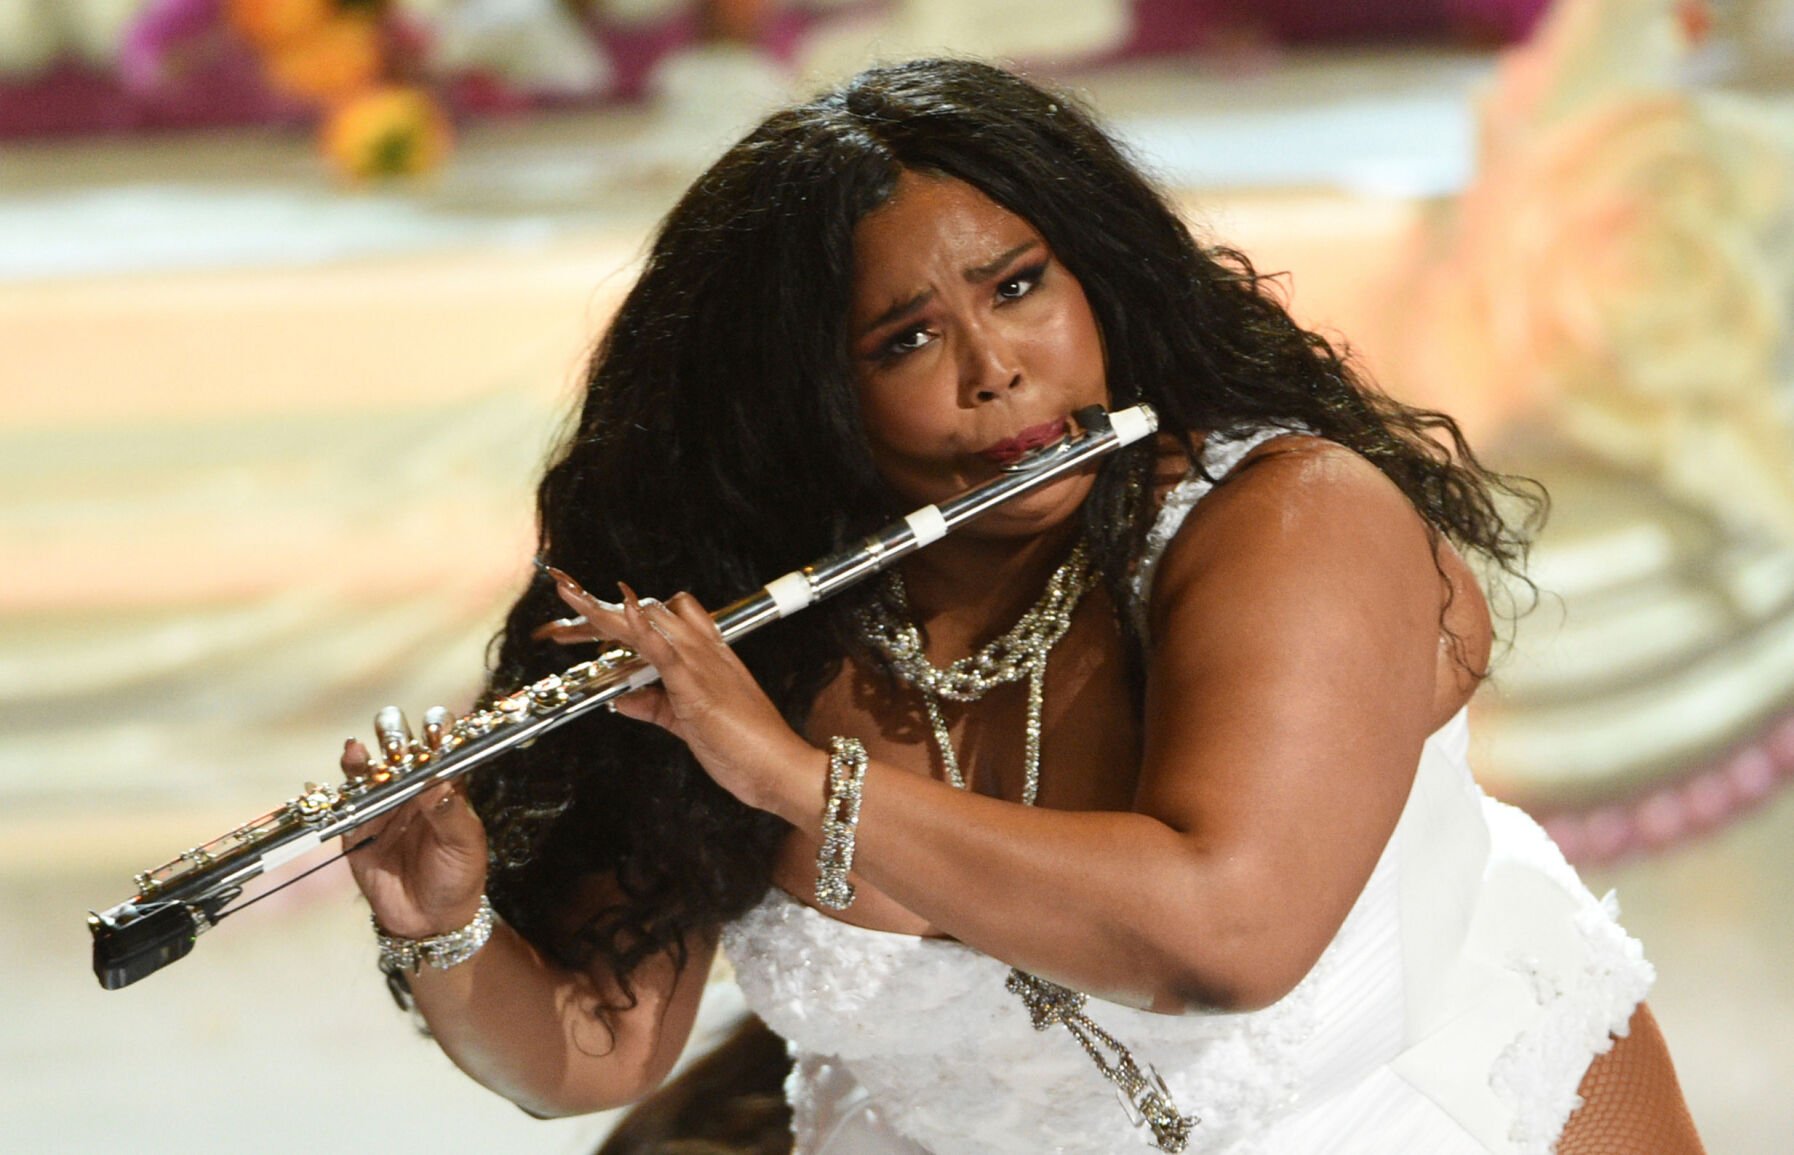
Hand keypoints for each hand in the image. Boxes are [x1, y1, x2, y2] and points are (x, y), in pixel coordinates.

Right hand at [340, 709, 488, 938]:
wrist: (429, 919)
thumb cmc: (458, 875)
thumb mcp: (464, 844)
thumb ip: (450, 813)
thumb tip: (437, 780)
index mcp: (444, 785)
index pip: (440, 746)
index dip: (437, 732)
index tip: (434, 730)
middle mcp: (412, 787)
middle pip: (401, 747)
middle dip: (397, 737)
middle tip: (397, 743)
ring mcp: (383, 804)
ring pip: (372, 768)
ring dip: (368, 756)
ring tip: (365, 752)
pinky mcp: (358, 826)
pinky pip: (347, 799)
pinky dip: (344, 780)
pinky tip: (347, 760)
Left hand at [534, 567, 818, 810]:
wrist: (781, 769)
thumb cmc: (746, 749)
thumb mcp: (687, 726)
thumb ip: (654, 707)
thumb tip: (622, 699)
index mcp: (704, 657)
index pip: (657, 618)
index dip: (617, 613)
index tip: (580, 618)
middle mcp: (703, 651)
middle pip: (645, 611)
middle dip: (597, 608)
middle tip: (562, 596)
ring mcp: (700, 664)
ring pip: (647, 620)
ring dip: (602, 609)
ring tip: (567, 595)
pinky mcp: (696, 685)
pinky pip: (664, 648)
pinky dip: (640, 627)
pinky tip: (620, 607)